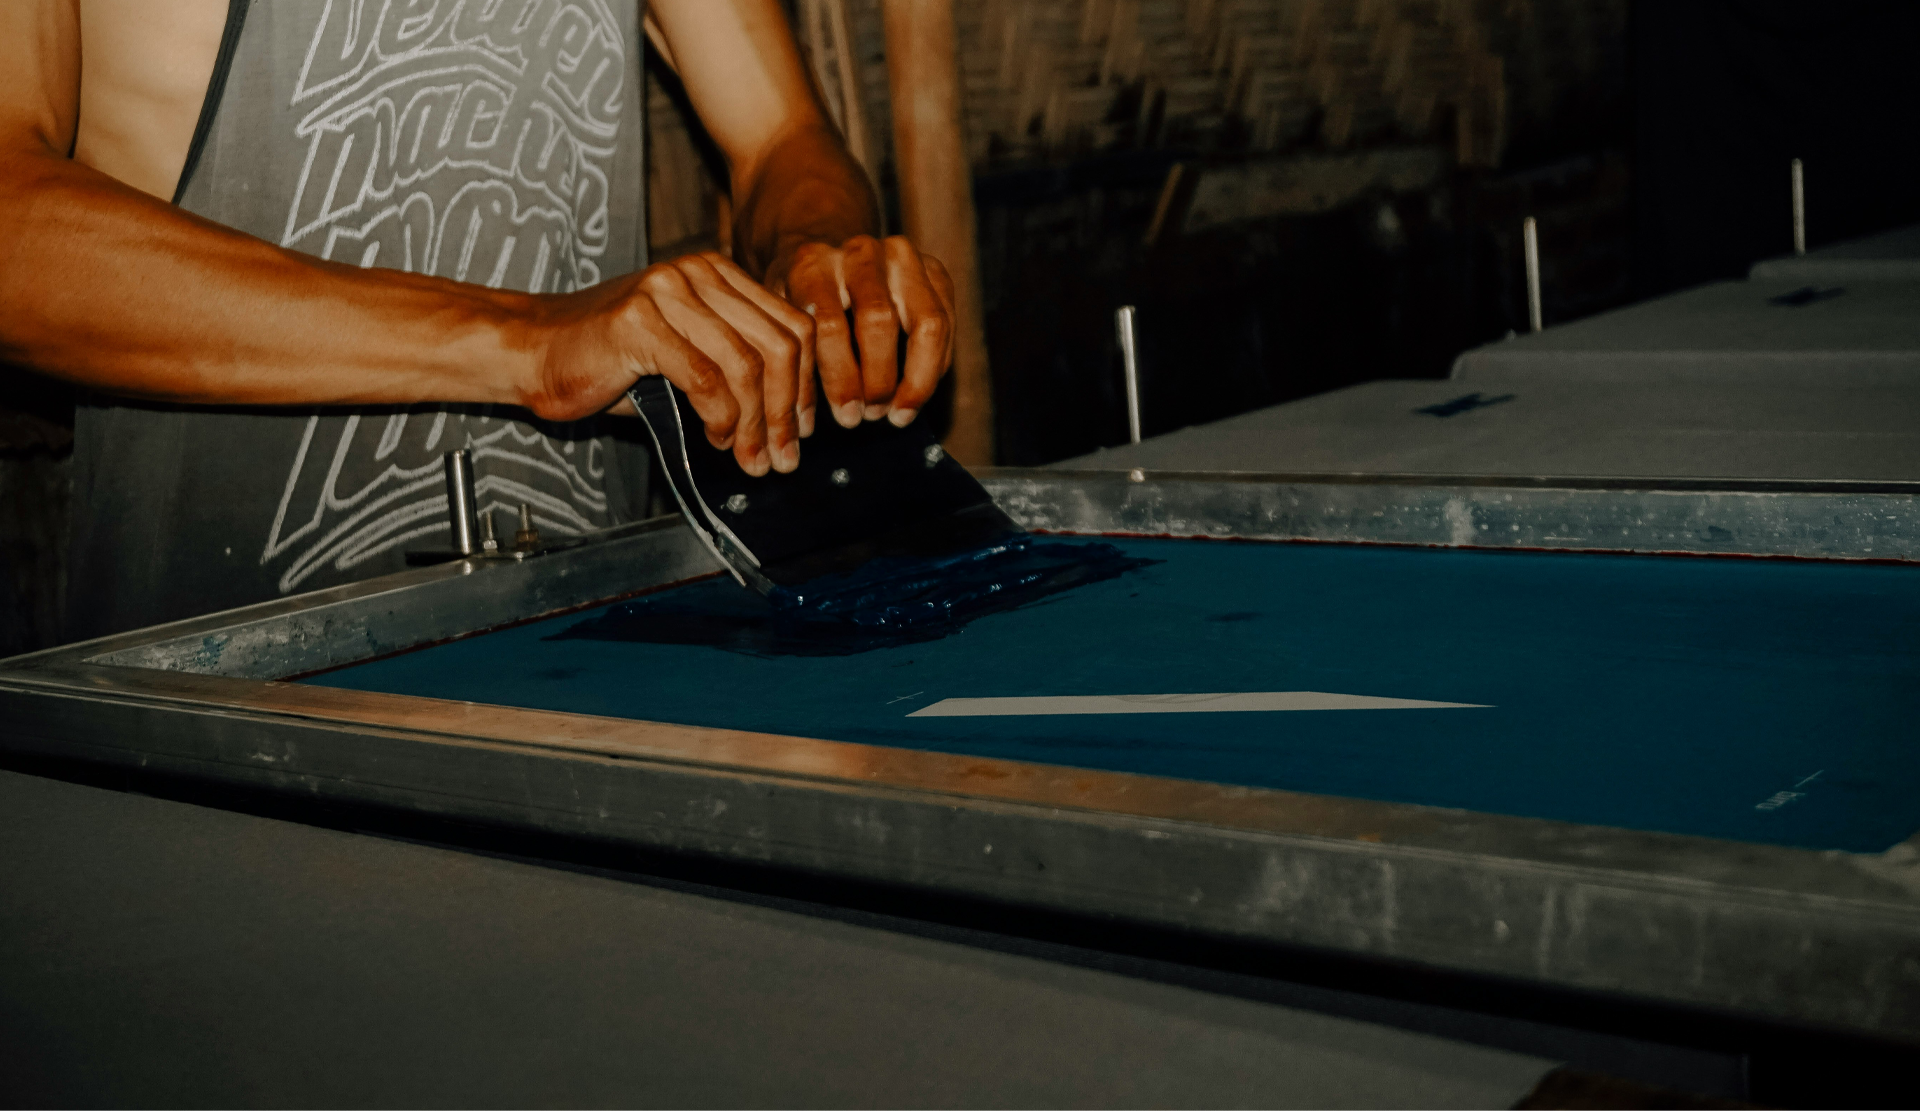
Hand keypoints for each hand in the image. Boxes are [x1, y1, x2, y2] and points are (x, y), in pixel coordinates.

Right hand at [529, 251, 812, 476]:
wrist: (531, 351)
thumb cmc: (604, 359)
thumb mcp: (685, 355)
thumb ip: (734, 371)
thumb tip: (787, 421)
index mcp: (716, 274)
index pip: (791, 326)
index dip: (807, 384)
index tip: (803, 430)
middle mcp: (696, 273)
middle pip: (778, 346)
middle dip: (787, 412)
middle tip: (783, 458)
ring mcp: (667, 292)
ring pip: (745, 366)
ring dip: (756, 423)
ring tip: (750, 458)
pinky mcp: (638, 322)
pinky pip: (704, 378)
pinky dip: (720, 417)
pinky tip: (715, 437)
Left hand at [767, 234, 954, 429]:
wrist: (826, 257)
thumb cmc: (800, 304)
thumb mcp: (783, 326)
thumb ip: (793, 365)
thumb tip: (801, 425)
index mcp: (812, 264)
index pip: (830, 325)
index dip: (842, 380)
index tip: (848, 418)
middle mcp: (859, 253)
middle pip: (880, 321)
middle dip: (880, 380)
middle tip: (872, 415)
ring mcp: (901, 256)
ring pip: (927, 321)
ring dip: (918, 378)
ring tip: (900, 412)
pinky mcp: (933, 268)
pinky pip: (947, 322)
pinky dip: (936, 365)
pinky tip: (917, 391)